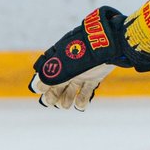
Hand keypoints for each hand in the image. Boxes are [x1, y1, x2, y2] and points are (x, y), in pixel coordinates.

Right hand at [29, 6, 149, 109]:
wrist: (111, 44)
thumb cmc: (85, 52)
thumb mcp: (66, 63)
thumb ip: (51, 75)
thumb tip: (37, 86)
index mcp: (60, 59)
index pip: (47, 73)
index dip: (43, 84)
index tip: (41, 92)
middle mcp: (70, 66)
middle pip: (58, 84)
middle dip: (53, 94)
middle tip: (53, 102)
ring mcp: (82, 72)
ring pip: (71, 89)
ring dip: (67, 98)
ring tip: (67, 105)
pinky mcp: (95, 77)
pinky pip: (86, 90)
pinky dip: (83, 99)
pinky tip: (81, 105)